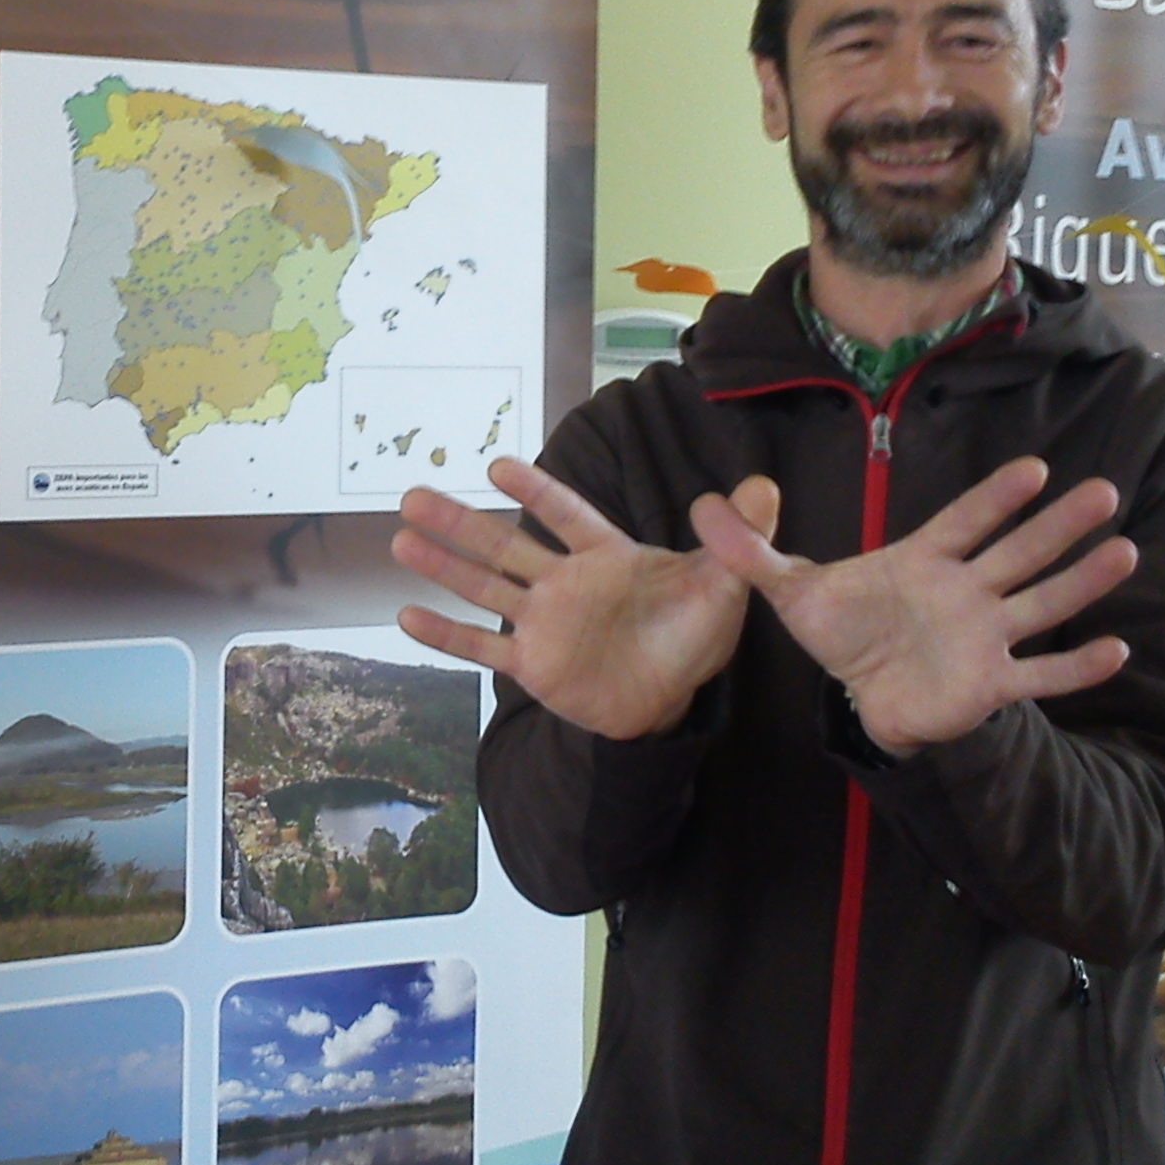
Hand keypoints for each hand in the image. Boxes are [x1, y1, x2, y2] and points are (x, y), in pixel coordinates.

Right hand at [392, 456, 779, 740]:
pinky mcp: (534, 665)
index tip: (496, 467)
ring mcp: (543, 623)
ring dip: (443, 566)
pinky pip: (483, 648)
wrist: (673, 698)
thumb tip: (765, 484)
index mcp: (605, 556)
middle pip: (504, 546)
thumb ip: (736, 536)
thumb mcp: (723, 583)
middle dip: (460, 522)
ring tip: (400, 540)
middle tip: (413, 494)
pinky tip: (406, 617)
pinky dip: (446, 636)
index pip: (567, 515)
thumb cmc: (692, 632)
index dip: (534, 493)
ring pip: (484, 588)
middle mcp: (564, 583)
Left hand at [689, 455, 1135, 756]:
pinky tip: (1116, 650)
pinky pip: (1039, 674)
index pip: (965, 522)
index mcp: (924, 560)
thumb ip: (751, 550)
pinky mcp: (990, 684)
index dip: (996, 497)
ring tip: (1124, 552)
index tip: (1034, 468)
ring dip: (1081, 581)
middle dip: (1058, 525)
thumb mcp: (790, 589)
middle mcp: (965, 591)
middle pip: (1018, 552)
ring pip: (1039, 603)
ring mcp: (983, 636)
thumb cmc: (842, 630)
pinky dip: (1075, 666)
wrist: (860, 693)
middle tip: (1104, 492)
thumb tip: (701, 505)